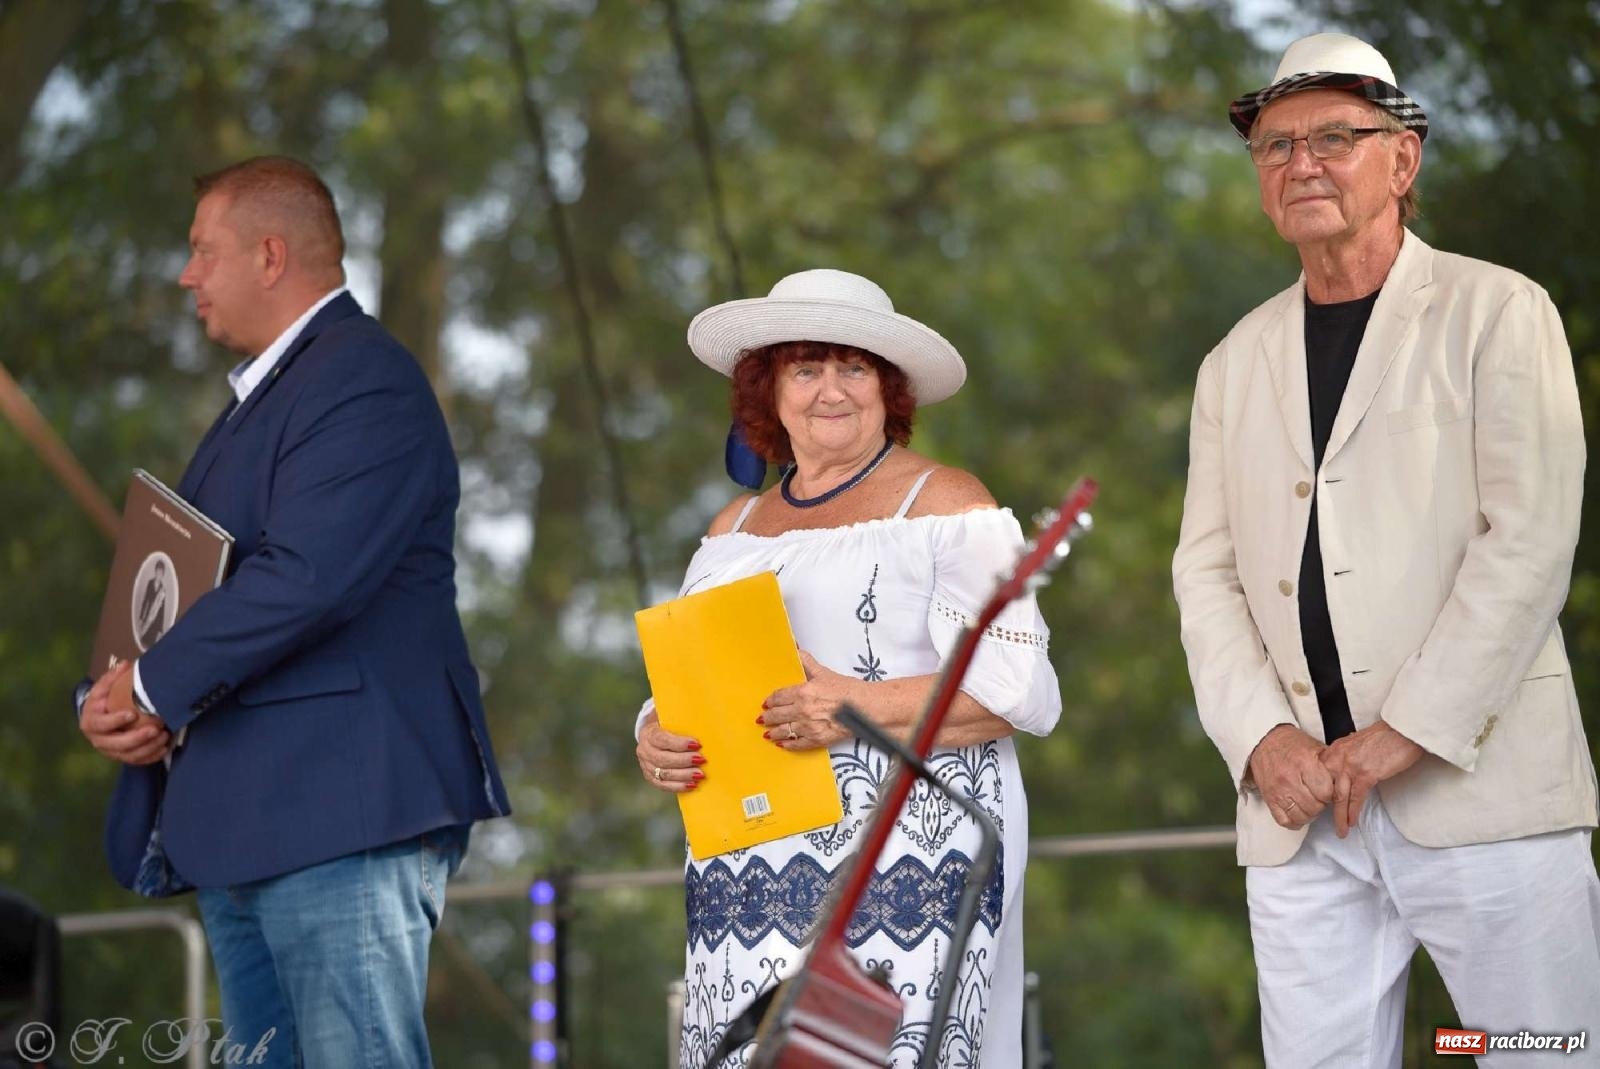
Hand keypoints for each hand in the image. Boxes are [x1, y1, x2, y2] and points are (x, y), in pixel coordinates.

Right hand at [80, 661, 171, 765]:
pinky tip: (164, 748)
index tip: (132, 714)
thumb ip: (112, 678)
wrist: (97, 718)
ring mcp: (110, 751)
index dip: (116, 721)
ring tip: (164, 736)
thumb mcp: (103, 688)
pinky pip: (136, 761)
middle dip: (137, 738)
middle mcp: (99, 740)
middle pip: (117, 744)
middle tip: (156, 728)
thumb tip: (125, 664)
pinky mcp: (122, 757)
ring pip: (128, 755)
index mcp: (91, 722)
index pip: (101, 724)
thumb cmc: (102, 701)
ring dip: (148, 748)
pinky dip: (151, 757)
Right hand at [636, 711, 703, 793]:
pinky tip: (692, 785)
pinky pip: (663, 785)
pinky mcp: (651, 777)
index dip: (679, 743)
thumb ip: (682, 716)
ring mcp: (646, 765)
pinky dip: (678, 786)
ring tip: (700, 774)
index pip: (662, 739)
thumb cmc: (669, 724)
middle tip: (702, 760)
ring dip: (684, 775)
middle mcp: (644, 750)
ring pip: (664, 774)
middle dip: (684, 761)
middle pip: (663, 759)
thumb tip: (704, 712)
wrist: (655, 735)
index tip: (697, 744)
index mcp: (648, 733)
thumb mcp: (671, 716)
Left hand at [759, 651, 854, 751]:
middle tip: (762, 718)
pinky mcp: (817, 739)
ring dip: (774, 732)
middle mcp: (803, 710)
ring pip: (784, 731)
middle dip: (768, 717)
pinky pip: (797, 744)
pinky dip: (788, 745)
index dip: (770, 701)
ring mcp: (809, 727)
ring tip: (767, 733)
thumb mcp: (824, 672)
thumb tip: (795, 649)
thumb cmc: (847, 690)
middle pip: (778, 715)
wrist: (865, 708)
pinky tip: (782, 744)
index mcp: (803, 692)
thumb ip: (806, 662)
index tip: (765, 703)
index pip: (779, 697)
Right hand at [1247, 724, 1335, 830]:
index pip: (1326, 792)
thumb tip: (1344, 783)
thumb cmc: (1292, 744)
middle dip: (1321, 804)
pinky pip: (1284, 820)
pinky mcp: (1269, 798)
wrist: (1265, 741)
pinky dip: (1295, 821)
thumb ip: (1330, 765)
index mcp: (1304, 763)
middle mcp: (1289, 778)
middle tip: (1320, 797)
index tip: (1329, 790)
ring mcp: (1277, 790)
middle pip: (1314, 806)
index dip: (1331, 794)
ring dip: (1310, 814)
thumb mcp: (1315, 747)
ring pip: (1301, 816)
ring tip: (1311, 805)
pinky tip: (1299, 814)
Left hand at [1319, 721, 1423, 837]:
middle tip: (1325, 823)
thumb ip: (1345, 757)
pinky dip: (1353, 812)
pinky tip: (1352, 822)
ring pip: (1339, 796)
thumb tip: (1342, 768)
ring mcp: (1350, 766)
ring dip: (1339, 816)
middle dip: (1325, 808)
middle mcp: (1338, 757)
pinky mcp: (1366, 774)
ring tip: (1341, 830)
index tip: (1319, 805)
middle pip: (1326, 788)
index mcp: (1335, 750)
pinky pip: (1356, 798)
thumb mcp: (1356, 744)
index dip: (1319, 792)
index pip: (1320, 775)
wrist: (1403, 730)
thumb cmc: (1385, 737)